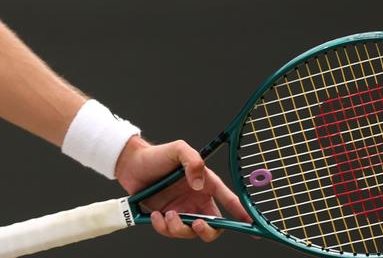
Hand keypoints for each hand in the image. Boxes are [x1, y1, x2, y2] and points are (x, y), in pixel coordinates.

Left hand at [115, 136, 250, 242]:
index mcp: (205, 184)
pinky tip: (156, 216)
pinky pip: (171, 232)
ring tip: (168, 214)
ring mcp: (181, 210)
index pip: (229, 201)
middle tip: (197, 224)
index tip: (252, 226)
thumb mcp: (178, 149)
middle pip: (213, 226)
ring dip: (180, 228)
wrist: (130, 164)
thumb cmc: (156, 155)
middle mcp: (196, 200)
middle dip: (208, 231)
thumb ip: (193, 160)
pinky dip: (164, 228)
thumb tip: (198, 184)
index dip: (241, 214)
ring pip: (191, 233)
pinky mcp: (166, 218)